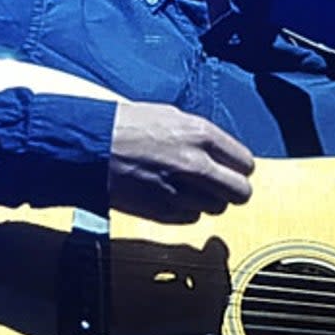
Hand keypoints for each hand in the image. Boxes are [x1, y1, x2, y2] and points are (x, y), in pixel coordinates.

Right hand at [107, 101, 253, 221]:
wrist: (89, 146)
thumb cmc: (127, 126)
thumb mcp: (172, 117)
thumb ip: (203, 138)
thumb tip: (224, 154)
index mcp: (201, 135)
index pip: (245, 163)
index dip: (240, 168)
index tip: (233, 169)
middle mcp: (195, 164)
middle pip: (240, 192)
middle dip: (234, 190)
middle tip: (223, 186)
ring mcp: (179, 191)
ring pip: (217, 208)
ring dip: (208, 200)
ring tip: (188, 187)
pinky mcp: (162, 211)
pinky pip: (192, 218)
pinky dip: (186, 210)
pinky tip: (170, 195)